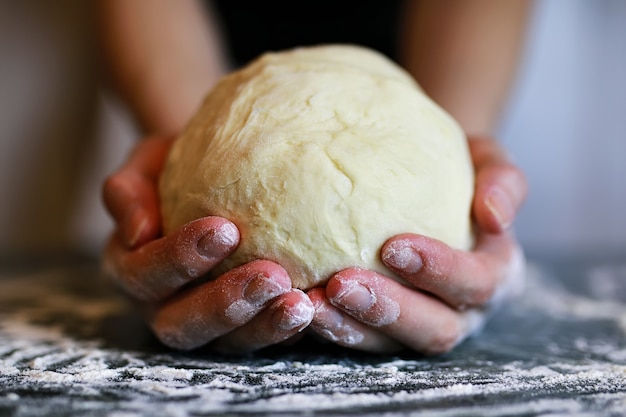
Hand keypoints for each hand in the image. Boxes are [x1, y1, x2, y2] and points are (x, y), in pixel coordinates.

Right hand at [102, 136, 313, 352]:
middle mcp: (162, 306)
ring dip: (263, 326)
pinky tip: (318, 308)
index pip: (143, 274)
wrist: (214, 176)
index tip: (225, 228)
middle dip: (224, 305)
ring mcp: (205, 324)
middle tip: (271, 276)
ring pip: (227, 343)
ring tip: (301, 304)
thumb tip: (136, 230)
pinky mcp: (243, 329)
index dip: (177, 259)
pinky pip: (263, 338)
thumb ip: (129, 189)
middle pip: (181, 324)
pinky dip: (288, 330)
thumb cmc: (179, 167)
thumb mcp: (148, 163)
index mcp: (132, 268)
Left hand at [309, 137, 527, 353]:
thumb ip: (502, 180)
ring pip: (390, 344)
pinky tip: (297, 304)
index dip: (439, 271)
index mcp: (494, 273)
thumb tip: (494, 216)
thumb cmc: (457, 170)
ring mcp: (420, 325)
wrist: (424, 182)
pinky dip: (329, 325)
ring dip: (350, 327)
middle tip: (341, 283)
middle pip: (435, 329)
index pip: (475, 283)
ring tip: (308, 303)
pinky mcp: (382, 329)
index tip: (392, 246)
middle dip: (388, 310)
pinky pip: (357, 337)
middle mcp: (462, 311)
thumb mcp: (486, 160)